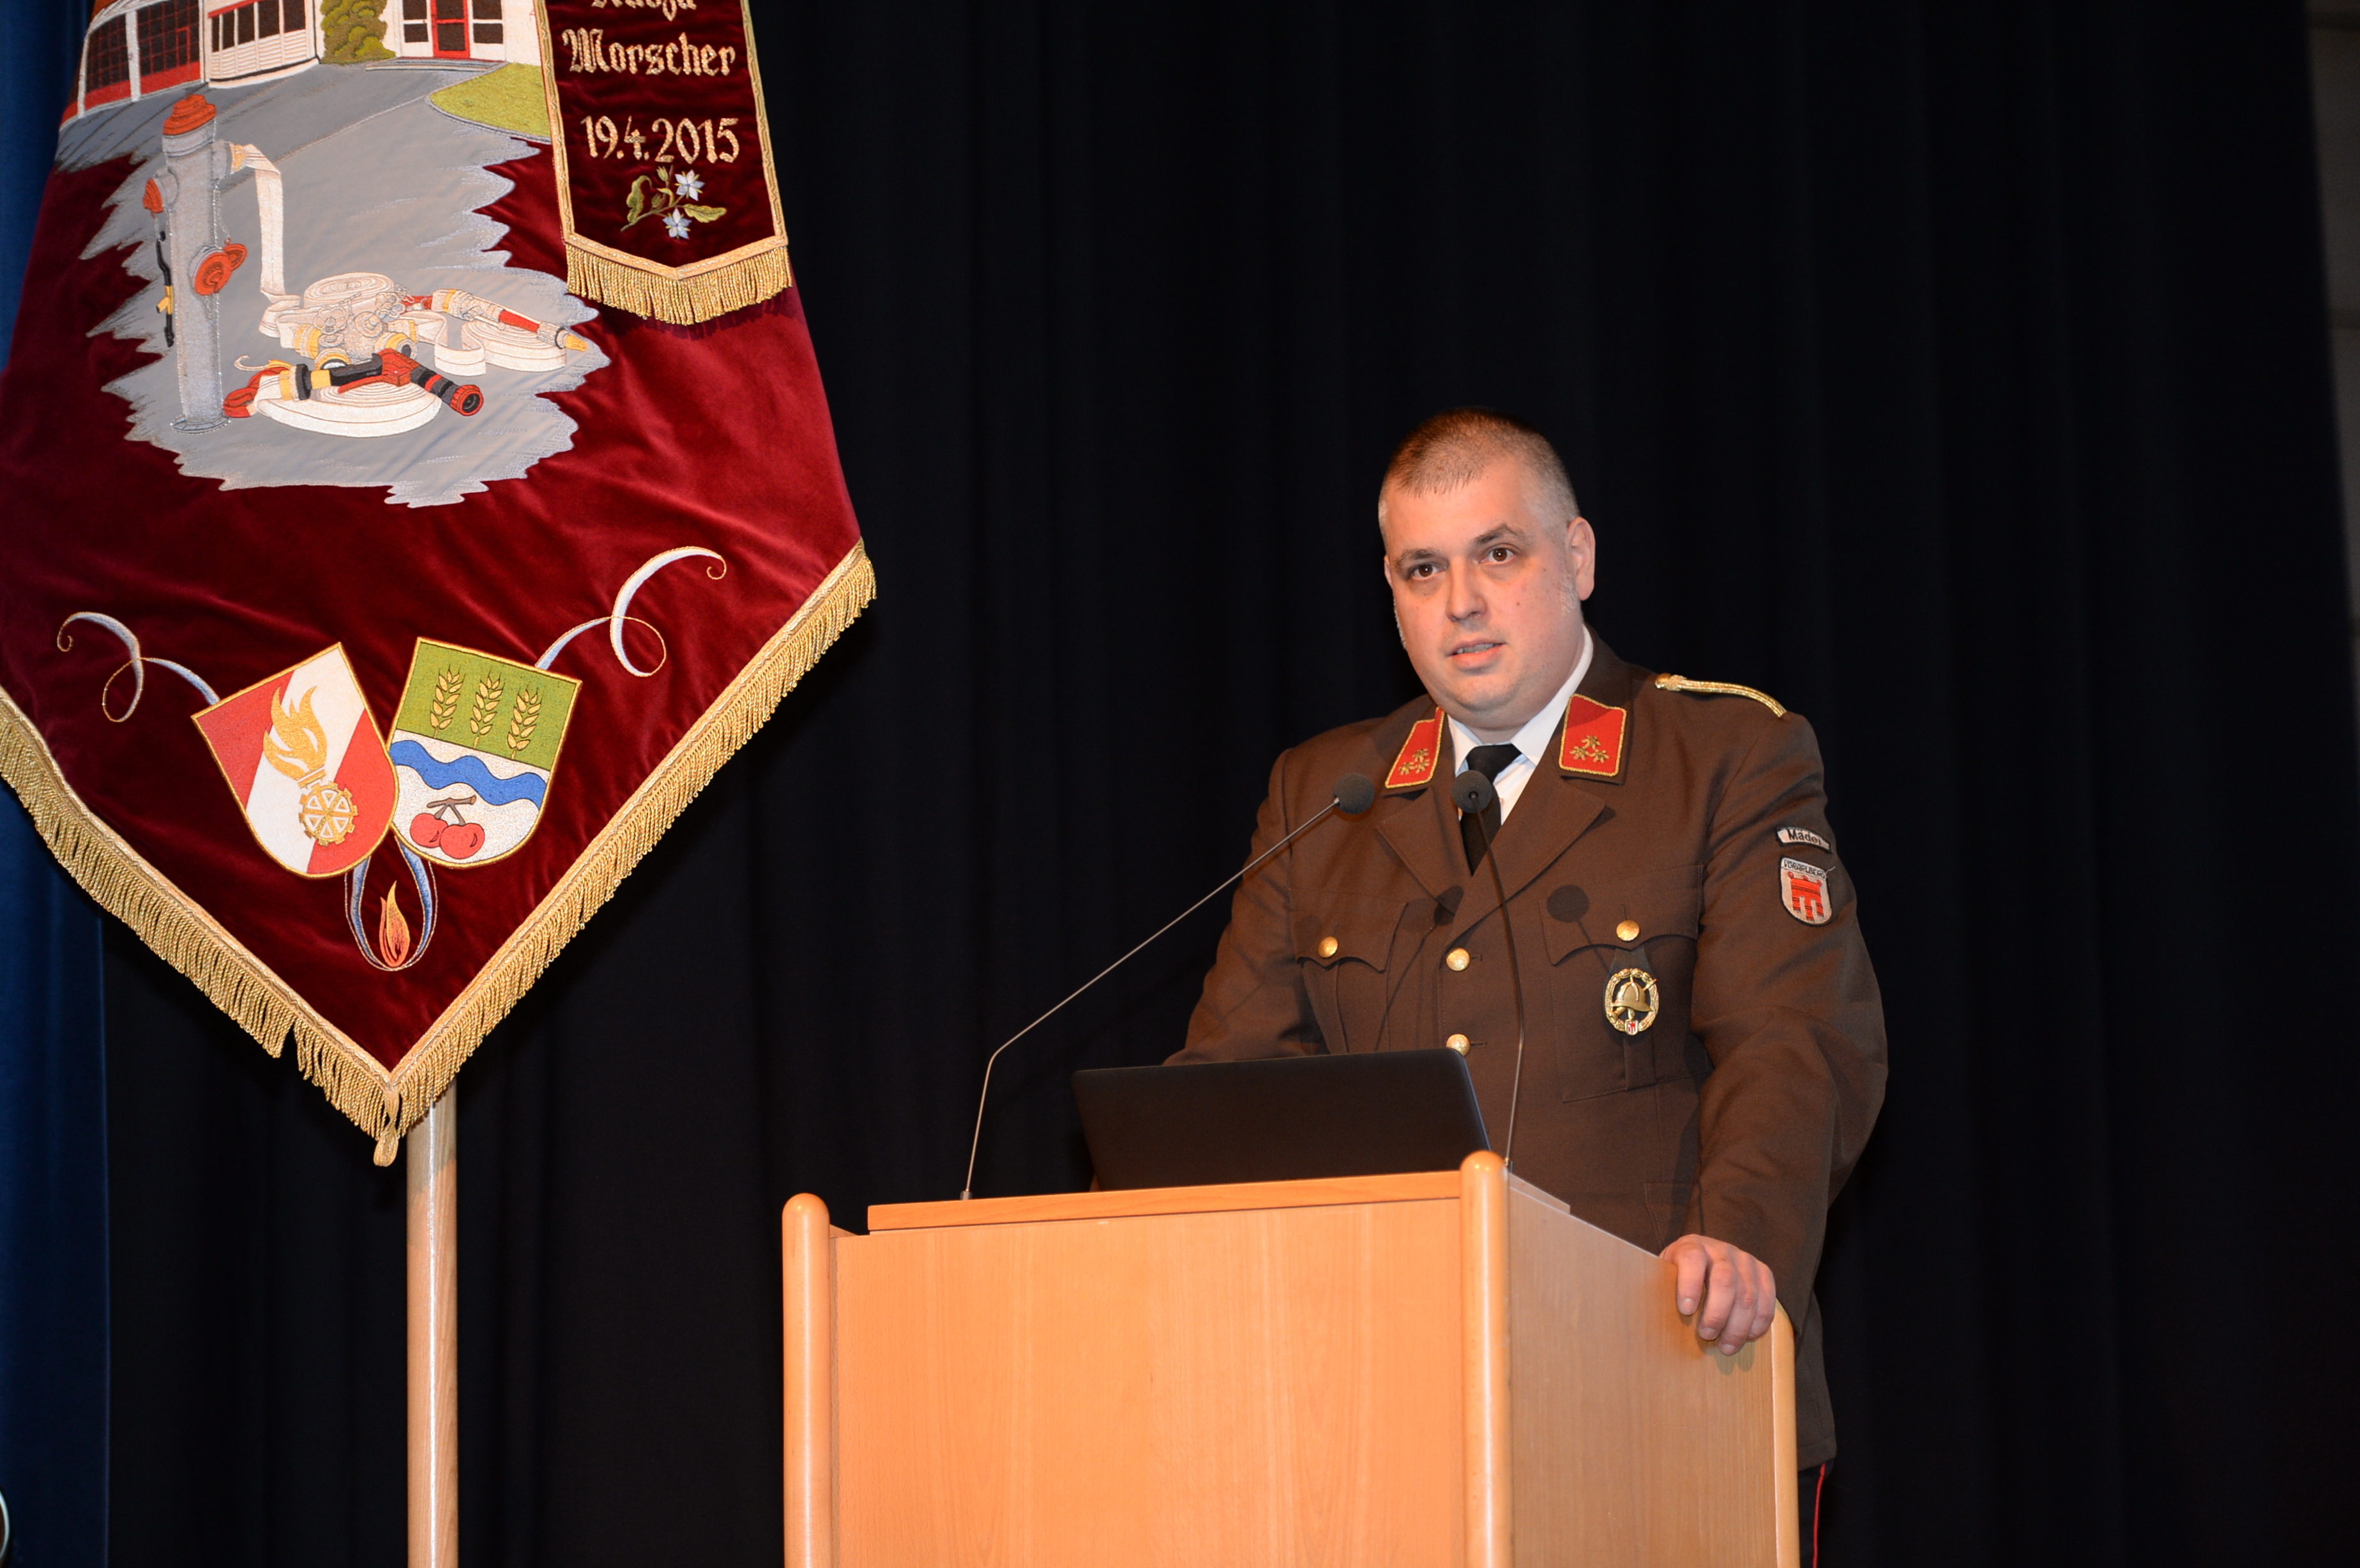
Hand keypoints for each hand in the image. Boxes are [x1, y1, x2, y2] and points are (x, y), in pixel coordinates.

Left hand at [1659, 1234, 1775, 1354]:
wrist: (1703, 1259)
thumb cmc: (1679, 1276)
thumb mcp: (1665, 1277)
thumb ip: (1664, 1290)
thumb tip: (1659, 1319)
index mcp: (1691, 1246)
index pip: (1691, 1259)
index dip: (1689, 1285)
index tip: (1685, 1311)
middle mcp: (1720, 1249)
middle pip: (1724, 1280)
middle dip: (1717, 1313)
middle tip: (1707, 1336)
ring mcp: (1744, 1259)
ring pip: (1747, 1294)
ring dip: (1738, 1326)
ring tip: (1726, 1347)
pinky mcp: (1763, 1272)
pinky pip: (1767, 1300)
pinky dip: (1758, 1323)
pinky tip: (1747, 1337)